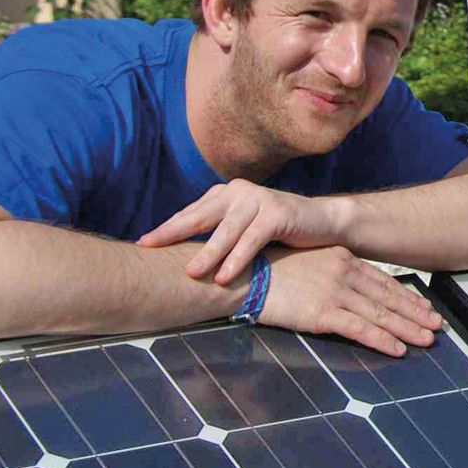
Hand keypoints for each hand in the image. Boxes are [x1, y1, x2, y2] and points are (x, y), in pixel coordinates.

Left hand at [138, 180, 344, 284]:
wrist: (323, 221)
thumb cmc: (279, 230)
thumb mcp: (244, 227)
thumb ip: (219, 231)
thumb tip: (181, 254)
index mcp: (227, 194)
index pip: (191, 212)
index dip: (167, 228)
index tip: (144, 243)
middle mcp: (239, 191)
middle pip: (201, 216)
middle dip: (173, 233)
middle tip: (150, 248)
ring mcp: (259, 199)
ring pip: (226, 230)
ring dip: (208, 253)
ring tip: (191, 272)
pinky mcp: (278, 212)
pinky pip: (252, 239)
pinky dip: (237, 259)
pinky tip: (225, 276)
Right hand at [256, 245, 441, 356]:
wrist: (243, 271)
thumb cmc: (268, 266)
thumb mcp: (307, 260)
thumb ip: (329, 271)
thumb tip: (346, 285)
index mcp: (342, 258)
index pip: (382, 280)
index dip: (406, 295)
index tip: (424, 305)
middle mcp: (345, 273)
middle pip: (389, 297)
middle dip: (416, 312)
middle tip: (437, 324)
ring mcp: (336, 293)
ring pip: (381, 314)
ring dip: (408, 328)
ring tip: (427, 339)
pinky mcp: (323, 313)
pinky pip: (361, 329)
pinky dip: (383, 340)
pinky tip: (398, 349)